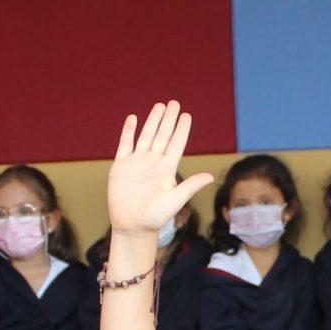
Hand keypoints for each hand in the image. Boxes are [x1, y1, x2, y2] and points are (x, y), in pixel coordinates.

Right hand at [108, 102, 214, 235]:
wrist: (132, 226)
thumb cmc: (155, 217)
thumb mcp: (175, 201)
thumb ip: (190, 186)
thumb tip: (209, 177)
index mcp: (167, 169)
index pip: (176, 144)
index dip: (181, 129)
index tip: (187, 115)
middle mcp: (153, 163)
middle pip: (162, 135)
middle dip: (168, 119)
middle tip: (175, 103)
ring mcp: (137, 163)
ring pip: (146, 136)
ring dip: (152, 121)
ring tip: (159, 106)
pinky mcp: (121, 166)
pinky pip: (125, 144)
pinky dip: (128, 131)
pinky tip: (133, 118)